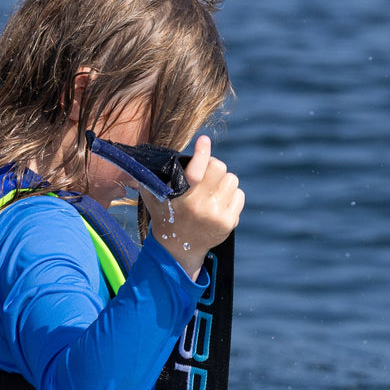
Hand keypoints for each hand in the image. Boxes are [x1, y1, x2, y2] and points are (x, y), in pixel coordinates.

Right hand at [141, 135, 243, 279]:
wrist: (179, 249)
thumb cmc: (165, 217)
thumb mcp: (153, 197)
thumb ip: (151, 177)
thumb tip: (150, 156)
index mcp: (184, 198)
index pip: (198, 168)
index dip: (202, 150)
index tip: (203, 140)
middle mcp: (202, 206)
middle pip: (220, 168)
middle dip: (213, 166)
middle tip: (206, 173)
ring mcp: (218, 215)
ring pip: (232, 180)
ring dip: (223, 181)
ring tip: (212, 190)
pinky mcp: (229, 222)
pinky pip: (239, 195)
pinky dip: (231, 195)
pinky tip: (220, 201)